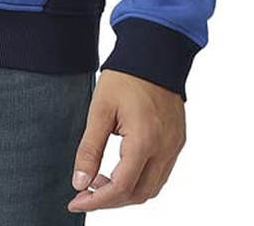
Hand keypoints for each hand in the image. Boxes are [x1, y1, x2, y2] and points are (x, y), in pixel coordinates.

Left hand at [68, 69, 185, 212]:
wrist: (154, 53)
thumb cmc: (125, 77)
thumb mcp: (99, 110)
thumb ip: (89, 148)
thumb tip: (80, 182)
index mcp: (144, 141)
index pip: (120, 188)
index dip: (96, 200)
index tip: (76, 200)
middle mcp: (165, 149)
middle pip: (139, 194)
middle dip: (110, 200)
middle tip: (85, 191)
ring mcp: (174, 146)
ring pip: (152, 187)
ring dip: (126, 191)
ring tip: (100, 179)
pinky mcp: (177, 141)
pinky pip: (161, 173)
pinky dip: (140, 179)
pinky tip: (120, 168)